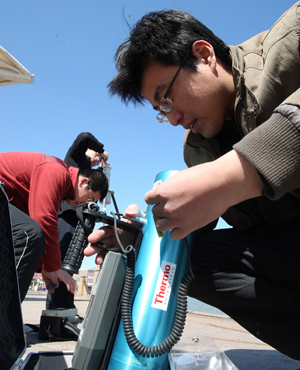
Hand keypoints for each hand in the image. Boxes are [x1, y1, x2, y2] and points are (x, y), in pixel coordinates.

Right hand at [41, 268, 75, 293]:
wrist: (55, 267)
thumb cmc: (57, 271)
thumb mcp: (61, 275)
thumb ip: (63, 277)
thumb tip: (62, 280)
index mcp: (68, 275)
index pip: (73, 280)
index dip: (74, 285)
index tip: (74, 288)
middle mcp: (68, 276)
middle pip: (73, 282)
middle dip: (73, 287)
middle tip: (73, 291)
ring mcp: (66, 276)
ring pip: (71, 283)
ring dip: (71, 288)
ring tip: (71, 292)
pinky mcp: (64, 278)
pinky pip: (67, 283)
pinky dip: (68, 287)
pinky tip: (68, 289)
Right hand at [84, 204, 141, 263]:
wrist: (149, 234)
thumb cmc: (142, 223)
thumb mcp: (138, 215)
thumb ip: (134, 210)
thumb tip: (128, 213)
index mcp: (115, 227)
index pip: (104, 230)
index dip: (98, 234)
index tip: (91, 238)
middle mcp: (114, 237)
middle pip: (101, 241)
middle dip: (94, 246)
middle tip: (88, 251)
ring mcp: (116, 246)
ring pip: (104, 250)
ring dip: (97, 254)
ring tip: (95, 259)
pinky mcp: (120, 253)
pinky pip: (110, 256)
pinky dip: (105, 259)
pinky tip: (102, 262)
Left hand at [145, 150, 262, 239]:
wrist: (221, 184)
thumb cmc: (204, 176)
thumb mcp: (180, 176)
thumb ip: (170, 187)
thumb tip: (167, 193)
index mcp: (163, 192)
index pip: (148, 199)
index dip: (154, 198)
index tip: (159, 199)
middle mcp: (167, 207)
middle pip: (155, 212)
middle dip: (161, 209)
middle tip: (171, 206)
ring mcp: (177, 219)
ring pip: (160, 226)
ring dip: (166, 221)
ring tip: (174, 216)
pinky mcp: (188, 227)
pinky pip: (174, 235)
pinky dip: (175, 231)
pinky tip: (180, 225)